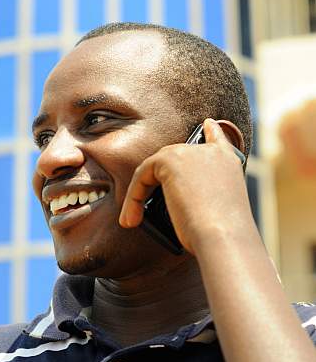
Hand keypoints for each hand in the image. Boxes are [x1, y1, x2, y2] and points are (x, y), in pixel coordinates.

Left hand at [119, 118, 252, 254]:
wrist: (223, 237)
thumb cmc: (221, 237)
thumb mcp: (217, 211)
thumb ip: (200, 196)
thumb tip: (178, 204)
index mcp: (229, 163)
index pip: (218, 139)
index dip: (211, 132)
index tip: (208, 124)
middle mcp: (211, 152)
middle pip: (174, 157)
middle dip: (157, 182)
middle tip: (142, 211)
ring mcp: (191, 153)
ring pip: (155, 168)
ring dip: (140, 193)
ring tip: (134, 220)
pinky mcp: (170, 160)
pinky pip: (143, 174)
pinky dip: (134, 197)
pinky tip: (132, 219)